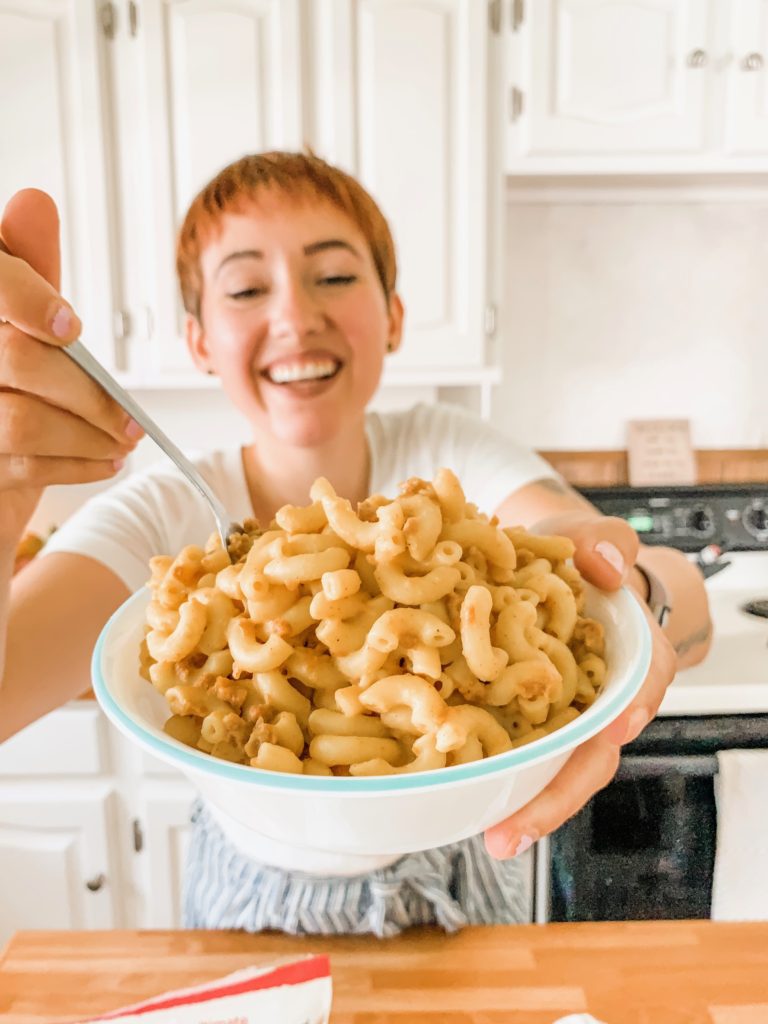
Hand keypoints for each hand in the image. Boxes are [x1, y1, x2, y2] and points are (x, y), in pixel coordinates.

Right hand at [0, 190, 141, 545]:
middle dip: (88, 393)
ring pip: (23, 422)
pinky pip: (22, 466)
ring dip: (89, 435)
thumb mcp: (17, 320)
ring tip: (124, 440)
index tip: (71, 326)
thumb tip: (35, 202)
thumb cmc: (7, 385)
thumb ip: (26, 269)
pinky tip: (105, 460)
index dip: (27, 298)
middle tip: (132, 417)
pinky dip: (78, 465)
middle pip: (18, 360)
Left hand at [483, 512, 675, 858]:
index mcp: (632, 655)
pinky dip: (500, 781)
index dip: (632, 709)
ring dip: (528, 804)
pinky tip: (469, 806)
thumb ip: (607, 544)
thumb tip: (605, 566)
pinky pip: (522, 756)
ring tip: (494, 836)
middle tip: (517, 828)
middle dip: (559, 793)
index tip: (612, 732)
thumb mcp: (597, 541)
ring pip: (557, 768)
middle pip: (594, 752)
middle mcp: (604, 699)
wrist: (561, 578)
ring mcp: (566, 717)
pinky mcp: (530, 723)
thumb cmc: (585, 564)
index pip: (644, 683)